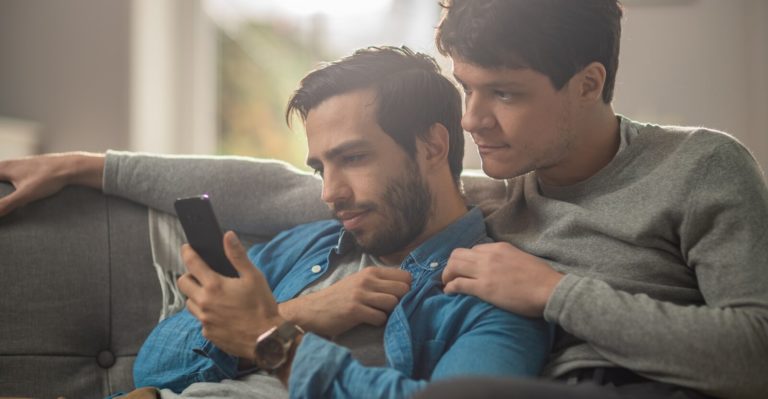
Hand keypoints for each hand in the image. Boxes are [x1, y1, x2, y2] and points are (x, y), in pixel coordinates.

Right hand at [0, 152, 104, 216]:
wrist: (71, 167)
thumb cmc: (49, 178)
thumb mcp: (26, 194)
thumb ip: (5, 205)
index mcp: (3, 168)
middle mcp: (8, 164)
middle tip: (0, 205)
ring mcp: (19, 166)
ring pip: (1, 174)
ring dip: (1, 186)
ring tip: (3, 199)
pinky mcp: (29, 170)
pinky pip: (10, 175)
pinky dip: (5, 181)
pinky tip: (10, 189)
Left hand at [178, 231, 282, 359]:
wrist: (267, 339)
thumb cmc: (262, 306)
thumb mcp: (253, 276)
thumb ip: (237, 256)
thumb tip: (227, 236)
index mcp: (214, 285)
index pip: (192, 263)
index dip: (187, 252)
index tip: (187, 248)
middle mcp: (204, 302)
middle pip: (183, 283)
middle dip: (189, 275)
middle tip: (201, 275)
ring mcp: (204, 320)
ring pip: (189, 303)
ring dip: (195, 296)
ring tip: (211, 295)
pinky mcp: (208, 333)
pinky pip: (200, 320)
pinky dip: (206, 313)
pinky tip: (221, 313)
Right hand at [279, 267, 410, 336]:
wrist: (313, 309)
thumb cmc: (340, 297)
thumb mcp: (360, 282)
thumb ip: (380, 282)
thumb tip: (406, 287)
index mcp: (371, 271)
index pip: (405, 276)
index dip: (406, 288)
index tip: (398, 296)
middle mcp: (367, 280)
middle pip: (403, 289)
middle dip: (401, 301)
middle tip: (389, 308)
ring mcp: (360, 294)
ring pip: (393, 303)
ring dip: (390, 312)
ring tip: (378, 314)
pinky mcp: (355, 310)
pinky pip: (380, 318)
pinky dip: (378, 322)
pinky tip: (368, 320)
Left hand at [443, 242, 563, 316]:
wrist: (548, 289)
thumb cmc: (541, 277)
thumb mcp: (521, 258)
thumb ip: (507, 259)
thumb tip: (500, 266)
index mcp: (499, 247)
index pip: (474, 249)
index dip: (467, 260)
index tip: (466, 269)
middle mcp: (488, 255)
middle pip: (458, 254)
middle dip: (451, 265)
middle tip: (451, 276)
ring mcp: (484, 271)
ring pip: (453, 266)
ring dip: (447, 275)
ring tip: (447, 284)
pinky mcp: (483, 288)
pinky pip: (458, 284)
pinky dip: (449, 287)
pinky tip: (449, 292)